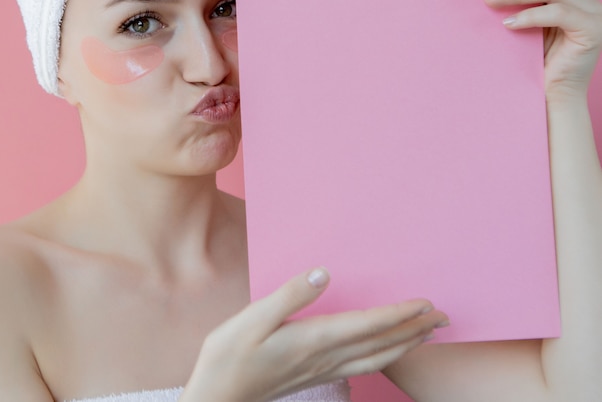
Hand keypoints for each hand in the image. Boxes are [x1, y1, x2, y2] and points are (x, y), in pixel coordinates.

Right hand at [180, 267, 447, 401]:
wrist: (218, 400)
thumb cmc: (228, 358)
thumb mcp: (252, 319)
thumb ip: (291, 295)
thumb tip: (324, 273)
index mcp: (313, 339)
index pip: (368, 325)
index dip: (399, 314)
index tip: (426, 303)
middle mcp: (325, 357)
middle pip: (381, 344)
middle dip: (415, 330)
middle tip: (444, 318)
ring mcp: (322, 369)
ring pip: (376, 359)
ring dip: (406, 345)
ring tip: (427, 334)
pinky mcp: (316, 374)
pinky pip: (363, 366)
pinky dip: (385, 357)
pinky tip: (388, 353)